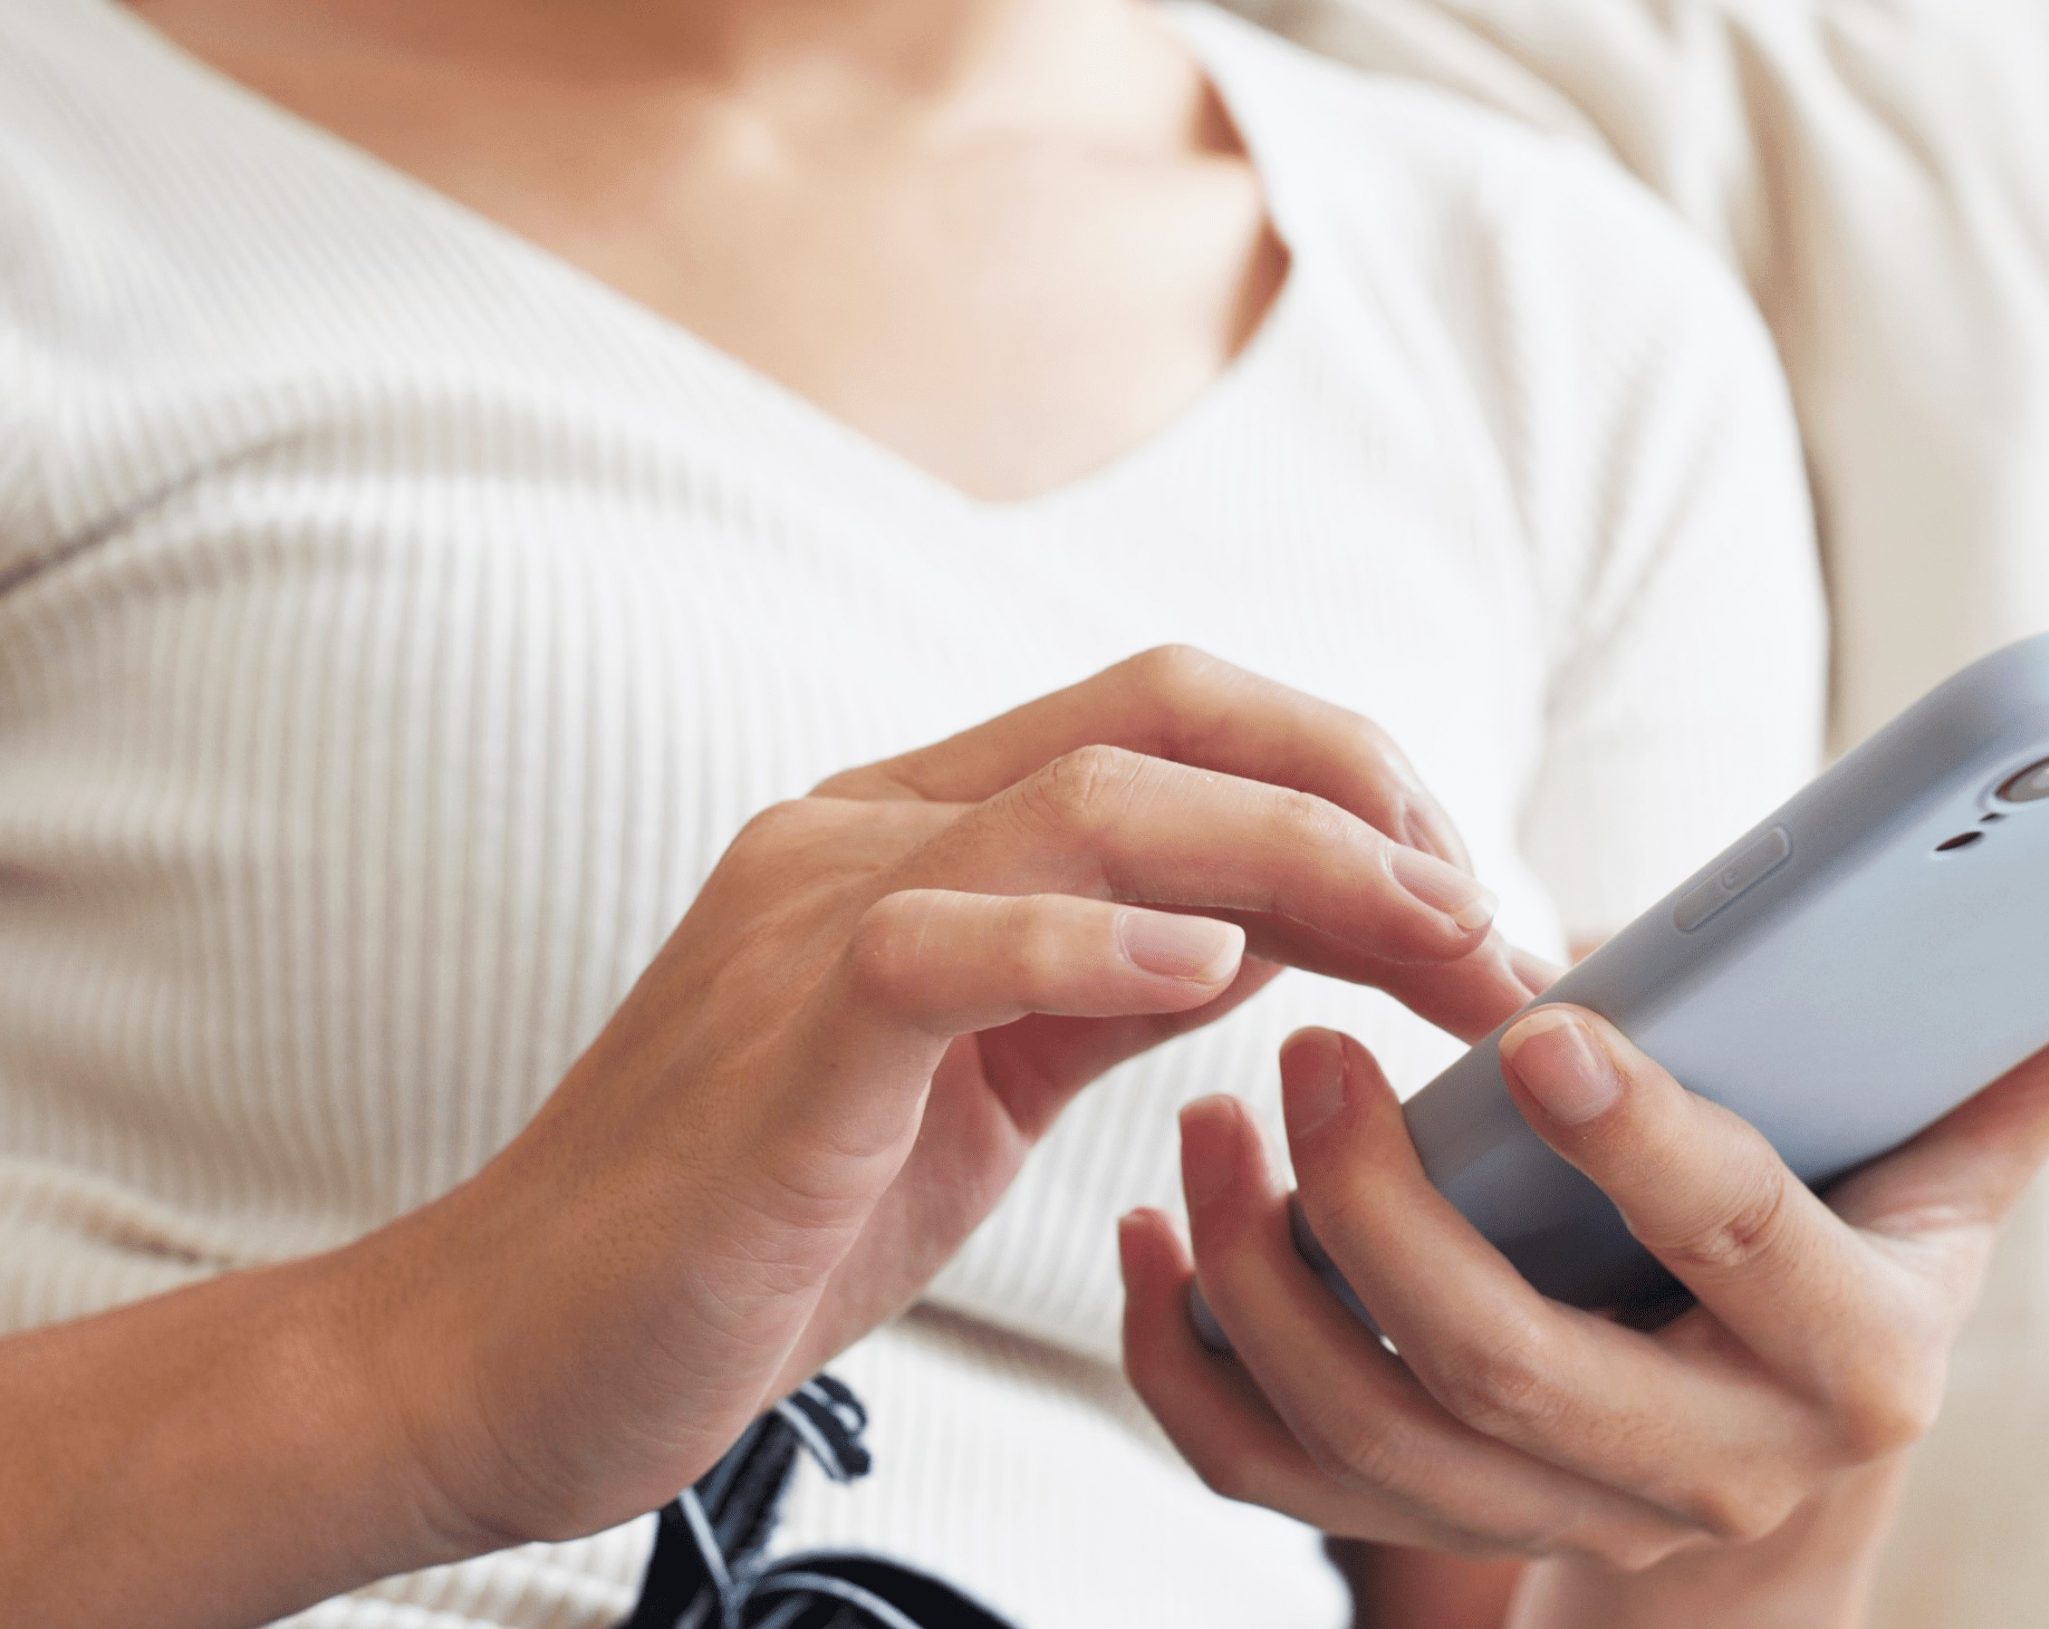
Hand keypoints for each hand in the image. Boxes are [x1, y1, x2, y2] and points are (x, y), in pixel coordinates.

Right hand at [338, 647, 1541, 1554]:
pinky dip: (1084, 941)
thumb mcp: (974, 1075)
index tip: (1469, 899)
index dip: (1347, 782)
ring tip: (1431, 936)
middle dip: (1363, 796)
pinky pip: (942, 944)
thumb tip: (1260, 920)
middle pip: (1161, 720)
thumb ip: (1098, 979)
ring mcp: (812, 924)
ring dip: (1297, 861)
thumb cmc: (751, 1220)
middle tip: (1494, 919)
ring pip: (1085, 802)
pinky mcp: (778, 1048)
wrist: (516, 1352)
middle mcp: (868, 836)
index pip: (1172, 725)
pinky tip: (1210, 973)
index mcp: (921, 834)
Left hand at [1120, 931, 2048, 1578]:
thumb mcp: (1946, 1169)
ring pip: (1371, 1438)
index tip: (1540, 1028)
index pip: (1743, 1249)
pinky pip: (1271, 1478)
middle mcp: (1704, 1464)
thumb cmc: (1845, 1265)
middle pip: (1517, 1373)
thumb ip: (2030, 1053)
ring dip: (1267, 1279)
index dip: (1648, 1147)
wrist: (1761, 1479)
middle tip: (1308, 1054)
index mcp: (1851, 1356)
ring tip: (1221, 1120)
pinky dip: (1188, 1366)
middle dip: (1393, 1219)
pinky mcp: (1430, 1528)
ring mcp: (1555, 1519)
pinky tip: (1161, 1228)